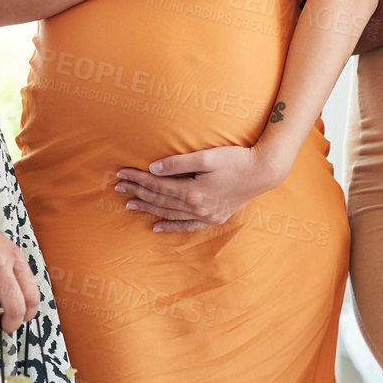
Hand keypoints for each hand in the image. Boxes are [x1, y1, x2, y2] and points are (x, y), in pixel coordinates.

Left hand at [114, 145, 288, 232]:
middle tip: (117, 186)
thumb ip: (178, 162)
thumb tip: (153, 169)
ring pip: (169, 213)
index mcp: (193, 192)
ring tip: (129, 204)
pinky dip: (170, 226)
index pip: (158, 186)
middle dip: (137, 192)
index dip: (138, 179)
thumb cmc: (237, 159)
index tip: (121, 173)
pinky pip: (187, 226)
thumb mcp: (208, 156)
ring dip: (148, 208)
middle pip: (160, 200)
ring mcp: (206, 215)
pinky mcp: (213, 217)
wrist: (264, 172)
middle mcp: (197, 208)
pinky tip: (155, 227)